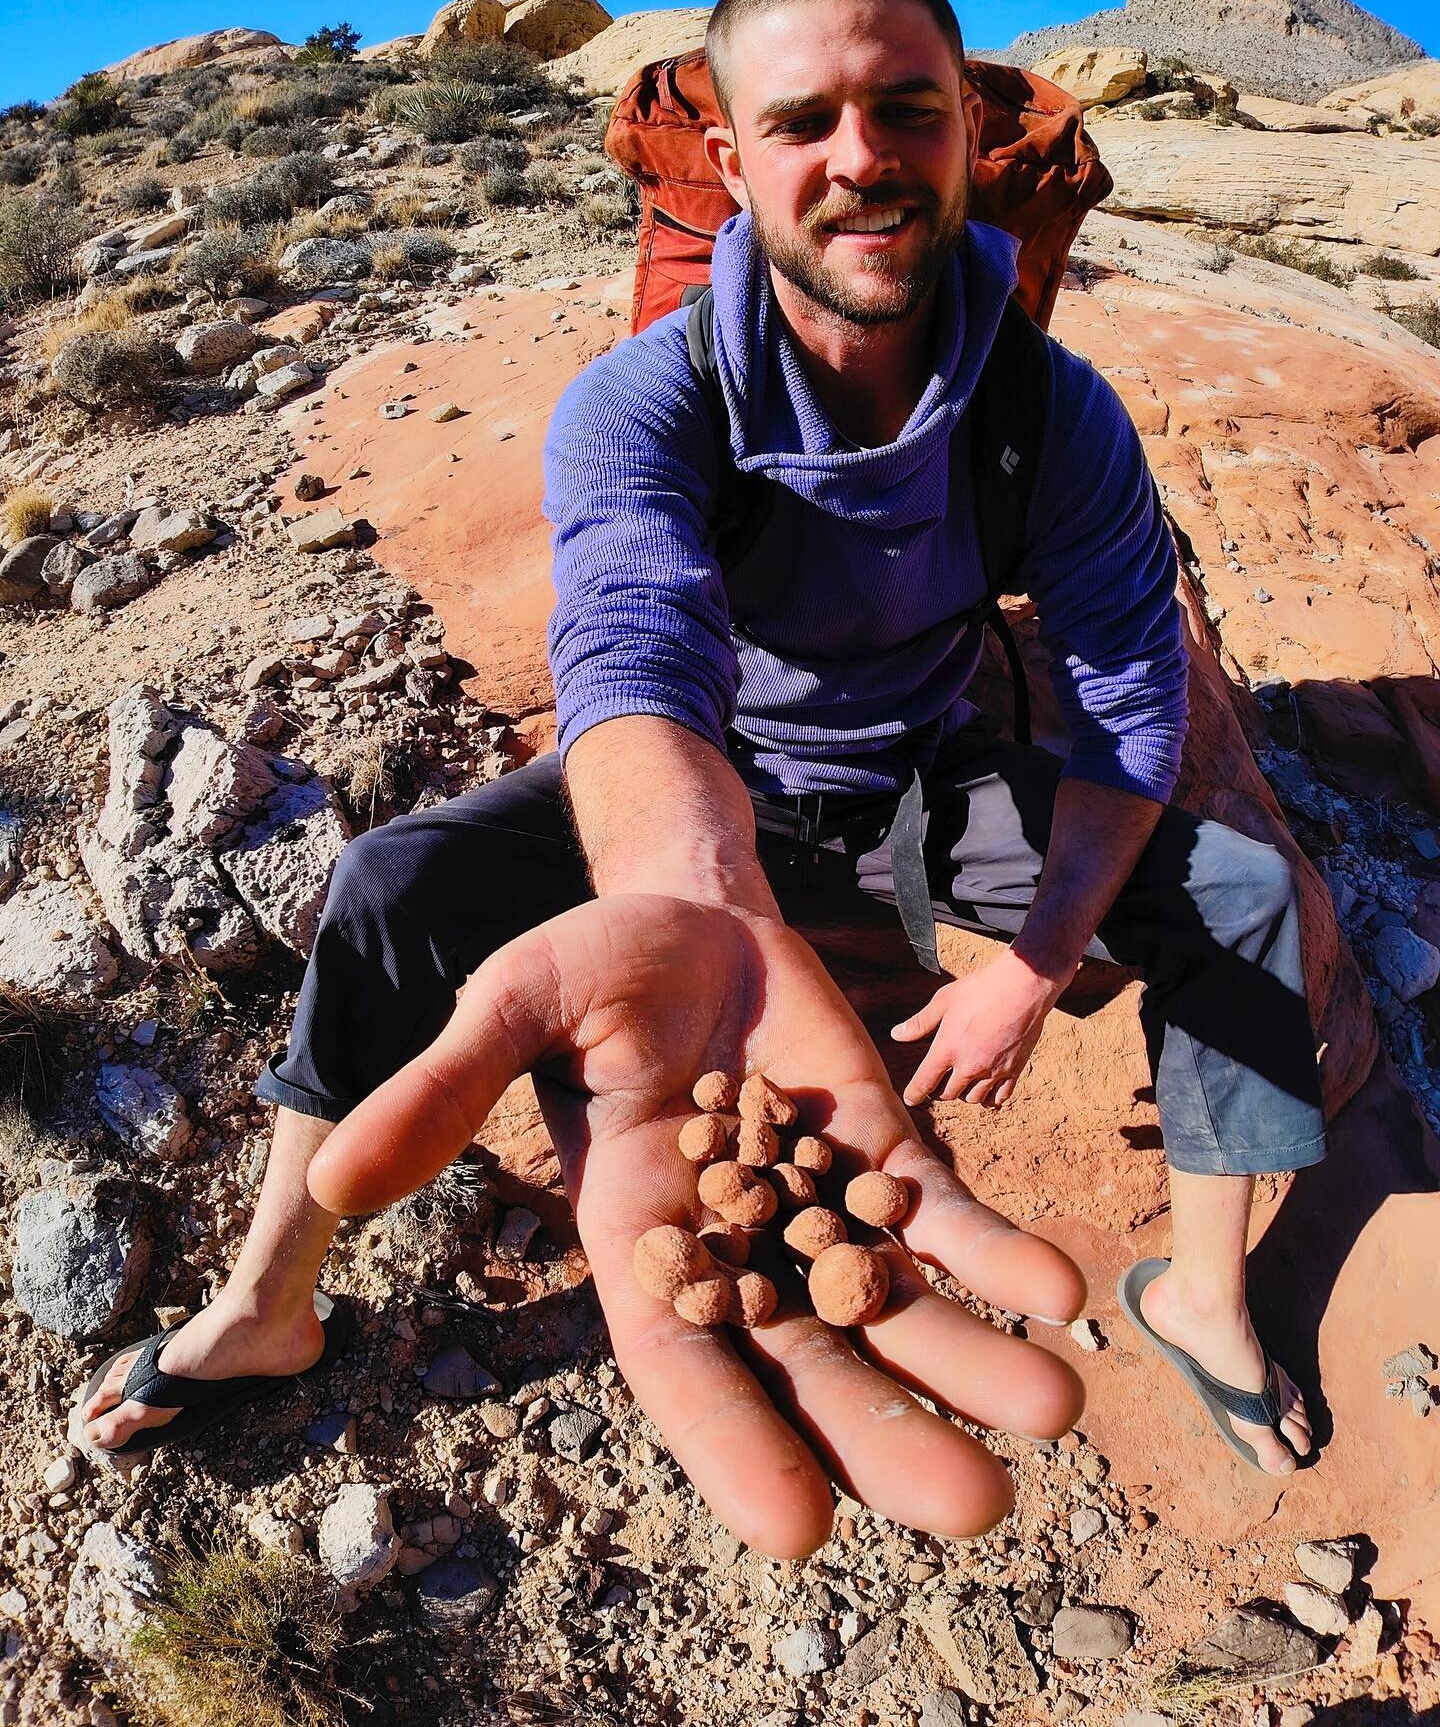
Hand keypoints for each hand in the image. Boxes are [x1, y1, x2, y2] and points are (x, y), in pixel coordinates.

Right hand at [308, 894, 1084, 1557]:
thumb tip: (328, 1186)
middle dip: (887, 1434)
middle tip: (977, 1505)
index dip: (733, 1447)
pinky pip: (945, 1219)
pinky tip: (1059, 1289)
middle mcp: (735, 1252)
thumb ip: (443, 1091)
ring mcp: (819, 1209)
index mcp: (637, 1242)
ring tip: (1056, 1402)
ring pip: (894, 1308)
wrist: (691, 913)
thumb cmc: (591, 964)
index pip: (679, 1368)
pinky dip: (996, 1256)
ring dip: (972, 1360)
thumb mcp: (511, 1005)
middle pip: (810, 1367)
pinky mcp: (884, 1156)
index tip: (804, 1530)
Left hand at [892, 947, 1060, 1106]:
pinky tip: (988, 1092)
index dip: (914, 1093)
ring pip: (974, 1098)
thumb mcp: (944, 1001)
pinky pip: (1000, 1097)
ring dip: (965, 1094)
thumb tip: (896, 1034)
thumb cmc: (980, 988)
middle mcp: (969, 1065)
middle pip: (949, 1094)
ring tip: (963, 1084)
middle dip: (940, 1092)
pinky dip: (992, 1098)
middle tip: (939, 1084)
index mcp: (947, 1049)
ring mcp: (993, 1070)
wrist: (1022, 987)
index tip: (911, 1098)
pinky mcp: (1014, 1070)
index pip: (924, 1082)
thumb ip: (920, 1022)